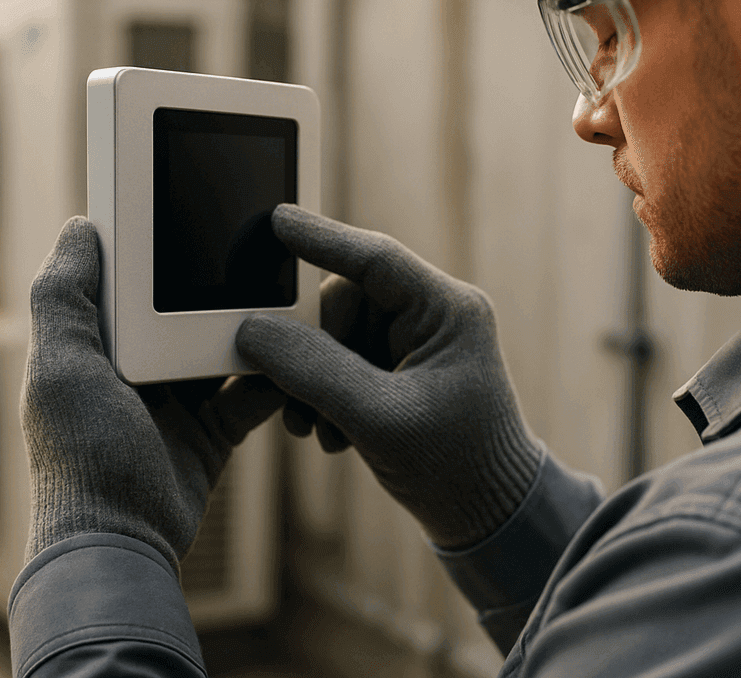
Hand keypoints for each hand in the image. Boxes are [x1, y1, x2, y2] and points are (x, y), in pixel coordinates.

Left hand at [21, 217, 284, 571]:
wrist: (122, 542)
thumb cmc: (80, 459)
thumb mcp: (61, 368)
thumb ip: (62, 297)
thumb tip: (80, 228)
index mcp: (94, 348)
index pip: (127, 286)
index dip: (155, 253)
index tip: (192, 216)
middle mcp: (134, 370)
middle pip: (182, 311)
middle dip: (215, 287)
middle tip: (254, 255)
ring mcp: (176, 402)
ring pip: (222, 347)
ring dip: (250, 329)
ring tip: (282, 301)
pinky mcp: (212, 431)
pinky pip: (252, 392)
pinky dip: (273, 378)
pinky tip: (295, 357)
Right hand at [236, 205, 543, 549]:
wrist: (486, 520)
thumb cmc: (456, 467)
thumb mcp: (379, 418)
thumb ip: (314, 371)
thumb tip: (254, 330)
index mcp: (448, 311)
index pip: (375, 259)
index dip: (321, 239)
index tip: (274, 221)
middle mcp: (434, 318)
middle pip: (344, 303)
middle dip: (310, 349)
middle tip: (287, 392)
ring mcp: (416, 346)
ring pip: (336, 338)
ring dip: (313, 382)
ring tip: (314, 427)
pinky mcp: (400, 374)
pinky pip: (343, 364)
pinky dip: (325, 397)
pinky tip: (331, 434)